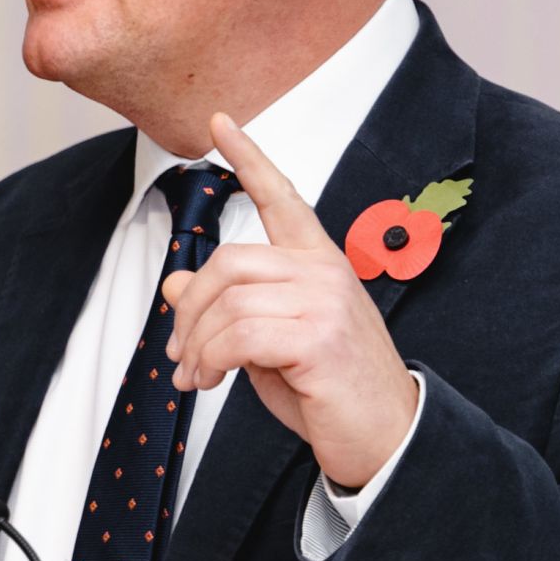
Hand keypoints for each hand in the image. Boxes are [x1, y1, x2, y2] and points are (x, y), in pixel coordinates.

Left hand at [162, 114, 421, 489]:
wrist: (383, 438)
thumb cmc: (328, 390)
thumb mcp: (268, 342)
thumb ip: (229, 308)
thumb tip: (175, 285)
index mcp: (318, 262)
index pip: (282, 196)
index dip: (249, 158)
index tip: (220, 122)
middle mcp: (324, 271)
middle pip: (228, 261)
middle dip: (190, 310)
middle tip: (179, 353)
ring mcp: (325, 302)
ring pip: (228, 302)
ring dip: (197, 345)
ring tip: (194, 376)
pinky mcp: (319, 338)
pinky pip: (238, 337)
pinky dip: (211, 361)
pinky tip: (210, 382)